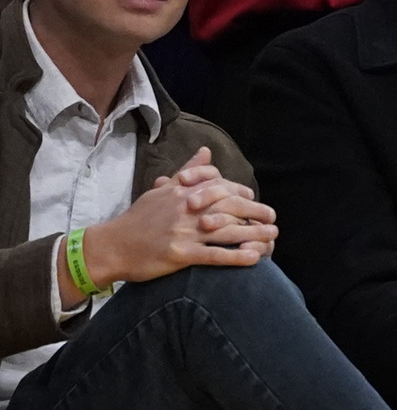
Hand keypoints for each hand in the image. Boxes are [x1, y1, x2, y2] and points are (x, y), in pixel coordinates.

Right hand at [79, 147, 277, 291]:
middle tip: (273, 218)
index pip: (219, 187)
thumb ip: (188, 172)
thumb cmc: (138, 220)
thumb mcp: (161, 191)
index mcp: (181, 193)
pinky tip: (255, 259)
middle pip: (229, 206)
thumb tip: (207, 151)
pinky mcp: (180, 254)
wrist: (110, 247)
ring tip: (273, 237)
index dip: (241, 193)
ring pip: (227, 230)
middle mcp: (184, 209)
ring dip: (254, 234)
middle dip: (255, 211)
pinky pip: (214, 255)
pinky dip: (237, 257)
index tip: (254, 198)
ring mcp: (183, 232)